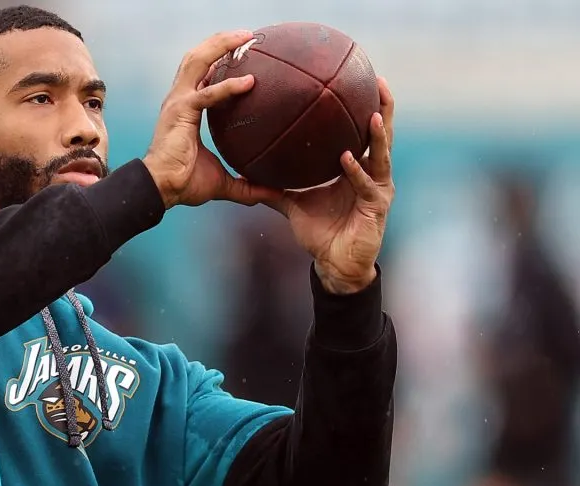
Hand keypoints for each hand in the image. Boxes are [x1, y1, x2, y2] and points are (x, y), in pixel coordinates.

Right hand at [142, 31, 279, 209]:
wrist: (162, 189)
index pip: (202, 74)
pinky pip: (207, 93)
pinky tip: (250, 81)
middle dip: (220, 42)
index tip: (242, 52)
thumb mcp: (223, 182)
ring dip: (221, 46)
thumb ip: (248, 186)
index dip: (219, 59)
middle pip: (198, 58)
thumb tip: (275, 196)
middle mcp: (180, 99)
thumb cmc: (184, 183)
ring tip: (245, 37)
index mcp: (186, 108)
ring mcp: (178, 102)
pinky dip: (228, 86)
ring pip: (197, 61)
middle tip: (248, 35)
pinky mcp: (180, 111)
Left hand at [251, 78, 396, 293]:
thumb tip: (244, 172)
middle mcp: (372, 174)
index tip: (358, 78)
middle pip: (381, 134)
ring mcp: (378, 189)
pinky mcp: (377, 207)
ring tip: (371, 114)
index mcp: (356, 168)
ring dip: (377, 135)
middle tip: (375, 80)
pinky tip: (346, 157)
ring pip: (381, 156)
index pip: (362, 131)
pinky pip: (365, 185)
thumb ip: (273, 185)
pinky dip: (355, 172)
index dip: (363, 106)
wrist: (334, 265)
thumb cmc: (320, 233)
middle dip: (382, 107)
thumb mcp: (292, 204)